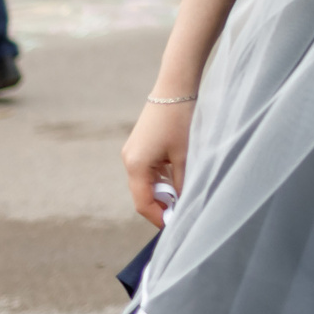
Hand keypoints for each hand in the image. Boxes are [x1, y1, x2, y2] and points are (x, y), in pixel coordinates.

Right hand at [123, 97, 194, 228]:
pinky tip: (177, 178)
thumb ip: (181, 183)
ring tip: (182, 196)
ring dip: (161, 192)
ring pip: (145, 182)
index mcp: (136, 165)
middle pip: (142, 194)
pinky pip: (147, 170)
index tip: (174, 226)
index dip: (158, 217)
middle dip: (160, 206)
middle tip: (181, 213)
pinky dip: (160, 178)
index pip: (142, 203)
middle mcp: (129, 160)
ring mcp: (132, 152)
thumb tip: (182, 204)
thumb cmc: (180, 120)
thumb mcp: (184, 156)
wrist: (174, 87)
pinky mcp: (139, 145)